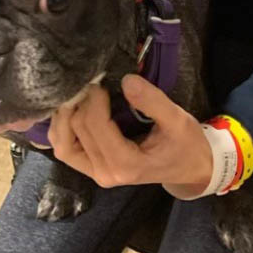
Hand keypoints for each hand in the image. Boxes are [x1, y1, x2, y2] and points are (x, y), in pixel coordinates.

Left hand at [48, 74, 212, 198]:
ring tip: (80, 94)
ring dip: (64, 116)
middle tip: (96, 82)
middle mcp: (105, 173)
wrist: (189, 167)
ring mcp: (95, 173)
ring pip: (62, 143)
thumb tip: (125, 79)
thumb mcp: (177, 119)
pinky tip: (73, 109)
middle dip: (82, 102)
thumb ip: (152, 101)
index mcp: (126, 164)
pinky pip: (65, 148)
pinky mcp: (91, 168)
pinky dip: (62, 128)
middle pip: (77, 130)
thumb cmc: (185, 144)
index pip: (95, 125)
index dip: (95, 98)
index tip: (105, 81)